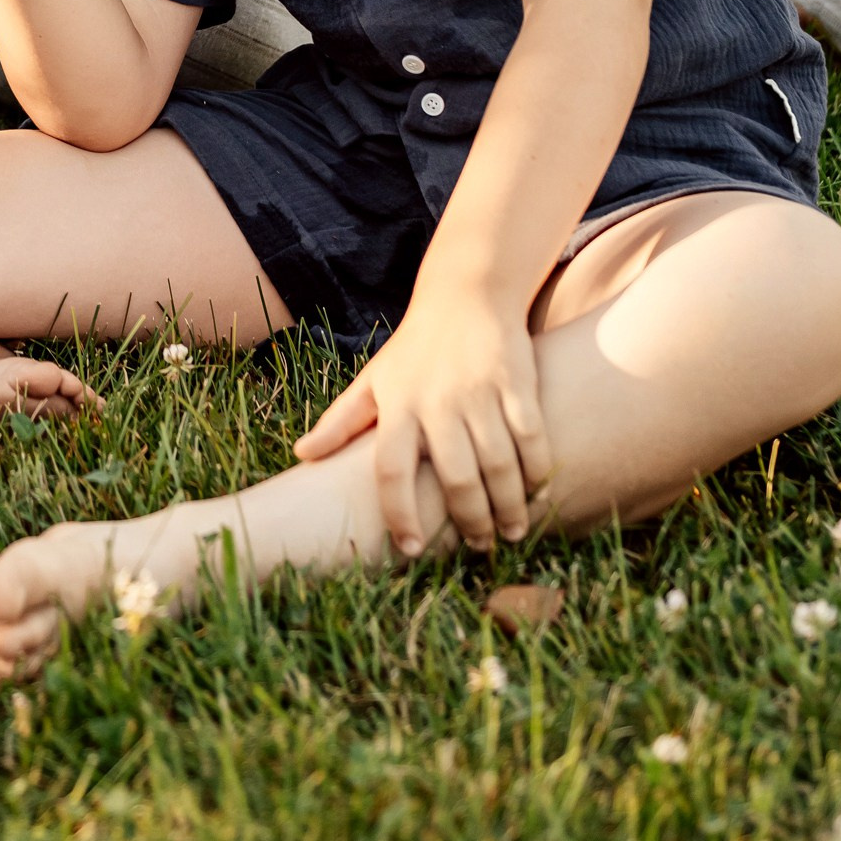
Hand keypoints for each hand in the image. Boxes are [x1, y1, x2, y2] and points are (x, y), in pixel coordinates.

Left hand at [292, 284, 550, 552]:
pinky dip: (538, 469)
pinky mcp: (516, 379)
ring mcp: (478, 390)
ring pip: (498, 464)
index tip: (411, 548)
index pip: (391, 471)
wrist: (465, 293)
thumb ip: (341, 421)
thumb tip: (301, 456)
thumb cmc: (414, 350)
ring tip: (512, 531)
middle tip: (481, 547)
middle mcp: (436, 399)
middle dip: (471, 522)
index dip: (399, 514)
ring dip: (509, 506)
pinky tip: (538, 491)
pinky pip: (531, 436)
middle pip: (455, 477)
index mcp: (397, 405)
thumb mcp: (373, 381)